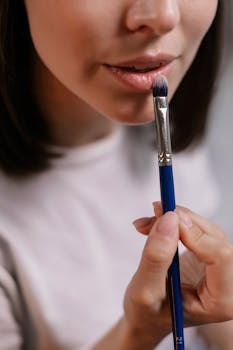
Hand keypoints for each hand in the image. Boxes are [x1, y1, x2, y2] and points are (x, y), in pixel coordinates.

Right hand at [125, 203, 232, 340]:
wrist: (147, 316)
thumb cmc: (147, 313)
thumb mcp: (144, 291)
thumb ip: (156, 258)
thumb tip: (169, 219)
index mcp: (221, 301)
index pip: (221, 256)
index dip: (194, 234)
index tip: (164, 219)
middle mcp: (227, 283)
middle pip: (214, 238)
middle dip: (183, 220)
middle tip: (154, 210)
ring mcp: (220, 269)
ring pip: (206, 229)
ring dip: (176, 219)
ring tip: (147, 222)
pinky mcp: (209, 257)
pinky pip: (198, 229)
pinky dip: (175, 223)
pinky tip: (155, 225)